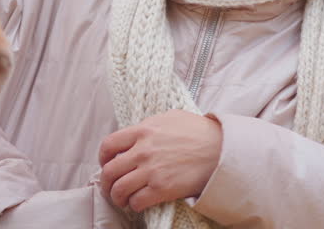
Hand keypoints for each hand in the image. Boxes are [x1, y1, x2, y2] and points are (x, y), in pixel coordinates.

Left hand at [97, 110, 222, 212]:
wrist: (221, 149)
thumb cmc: (199, 132)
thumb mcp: (171, 117)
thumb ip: (150, 125)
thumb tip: (138, 133)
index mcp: (143, 131)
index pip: (109, 145)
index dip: (103, 158)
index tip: (106, 164)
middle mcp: (143, 151)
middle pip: (110, 171)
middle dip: (106, 182)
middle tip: (110, 187)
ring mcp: (151, 171)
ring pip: (119, 189)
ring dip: (117, 197)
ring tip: (122, 199)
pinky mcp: (162, 189)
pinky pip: (137, 202)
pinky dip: (134, 205)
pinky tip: (138, 203)